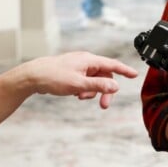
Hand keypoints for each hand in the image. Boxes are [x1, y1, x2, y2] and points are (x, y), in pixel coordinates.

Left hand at [22, 51, 137, 108]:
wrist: (33, 76)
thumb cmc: (53, 77)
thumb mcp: (78, 84)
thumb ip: (98, 86)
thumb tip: (116, 86)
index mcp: (89, 60)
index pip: (112, 65)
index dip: (124, 70)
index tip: (134, 75)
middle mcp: (85, 61)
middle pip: (104, 76)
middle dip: (104, 91)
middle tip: (104, 106)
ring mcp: (78, 67)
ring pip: (93, 80)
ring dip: (92, 91)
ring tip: (80, 97)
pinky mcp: (71, 73)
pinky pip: (84, 82)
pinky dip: (83, 90)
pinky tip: (75, 94)